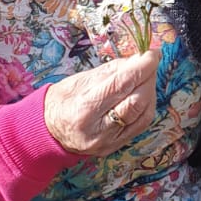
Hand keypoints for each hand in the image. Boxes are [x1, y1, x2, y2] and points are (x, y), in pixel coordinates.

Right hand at [43, 49, 159, 155]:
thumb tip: (139, 58)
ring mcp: (108, 142)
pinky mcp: (115, 147)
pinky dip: (146, 106)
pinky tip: (143, 94)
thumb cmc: (62, 101)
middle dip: (148, 78)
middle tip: (150, 62)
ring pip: (143, 114)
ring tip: (146, 77)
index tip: (152, 53)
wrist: (48, 131)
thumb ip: (112, 70)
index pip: (122, 84)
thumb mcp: (81, 80)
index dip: (142, 67)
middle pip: (136, 101)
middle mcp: (98, 129)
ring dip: (150, 92)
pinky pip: (140, 125)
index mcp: (84, 108)